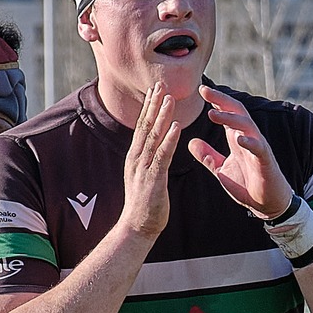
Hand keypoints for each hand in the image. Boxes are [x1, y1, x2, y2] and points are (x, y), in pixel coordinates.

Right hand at [121, 81, 183, 240]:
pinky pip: (162, 156)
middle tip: (161, 84)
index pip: (142, 127)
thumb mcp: (145, 177)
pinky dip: (169, 140)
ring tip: (170, 99)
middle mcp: (137, 159)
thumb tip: (155, 148)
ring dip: (162, 117)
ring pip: (153, 138)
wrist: (137, 228)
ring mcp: (143, 169)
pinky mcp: (153, 180)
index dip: (149, 107)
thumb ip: (149, 160)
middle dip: (154, 105)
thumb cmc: (145, 205)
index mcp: (136, 157)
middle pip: (145, 126)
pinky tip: (176, 127)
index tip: (156, 90)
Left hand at [187, 86, 293, 218]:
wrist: (268, 203)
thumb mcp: (221, 169)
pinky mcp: (266, 161)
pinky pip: (258, 148)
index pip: (227, 113)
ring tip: (213, 113)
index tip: (201, 90)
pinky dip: (250, 142)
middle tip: (204, 90)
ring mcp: (258, 148)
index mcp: (237, 138)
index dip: (215, 100)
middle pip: (236, 111)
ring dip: (229, 118)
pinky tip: (239, 139)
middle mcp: (249, 137)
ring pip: (246, 125)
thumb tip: (191, 142)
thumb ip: (207, 156)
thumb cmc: (248, 184)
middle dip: (221, 100)